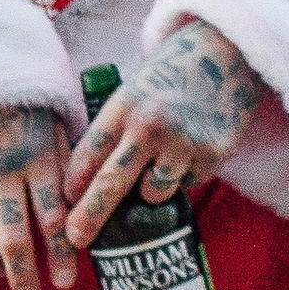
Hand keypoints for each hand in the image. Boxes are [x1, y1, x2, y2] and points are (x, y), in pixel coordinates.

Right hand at [0, 103, 75, 289]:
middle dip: (24, 274)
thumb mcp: (55, 124)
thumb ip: (69, 164)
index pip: (54, 220)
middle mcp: (4, 174)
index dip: (62, 256)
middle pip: (14, 239)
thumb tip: (83, 205)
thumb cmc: (21, 101)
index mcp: (39, 160)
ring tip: (2, 274)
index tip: (66, 281)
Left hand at [63, 20, 263, 249]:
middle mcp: (149, 126)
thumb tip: (87, 176)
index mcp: (123, 106)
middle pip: (110, 183)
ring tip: (159, 163)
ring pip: (153, 193)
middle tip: (75, 238)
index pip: (88, 154)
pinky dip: (184, 176)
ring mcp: (182, 143)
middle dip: (89, 216)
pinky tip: (189, 148)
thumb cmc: (171, 72)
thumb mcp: (133, 89)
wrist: (225, 51)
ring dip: (150, 190)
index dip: (73, 184)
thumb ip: (114, 126)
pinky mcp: (212, 155)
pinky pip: (187, 183)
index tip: (63, 206)